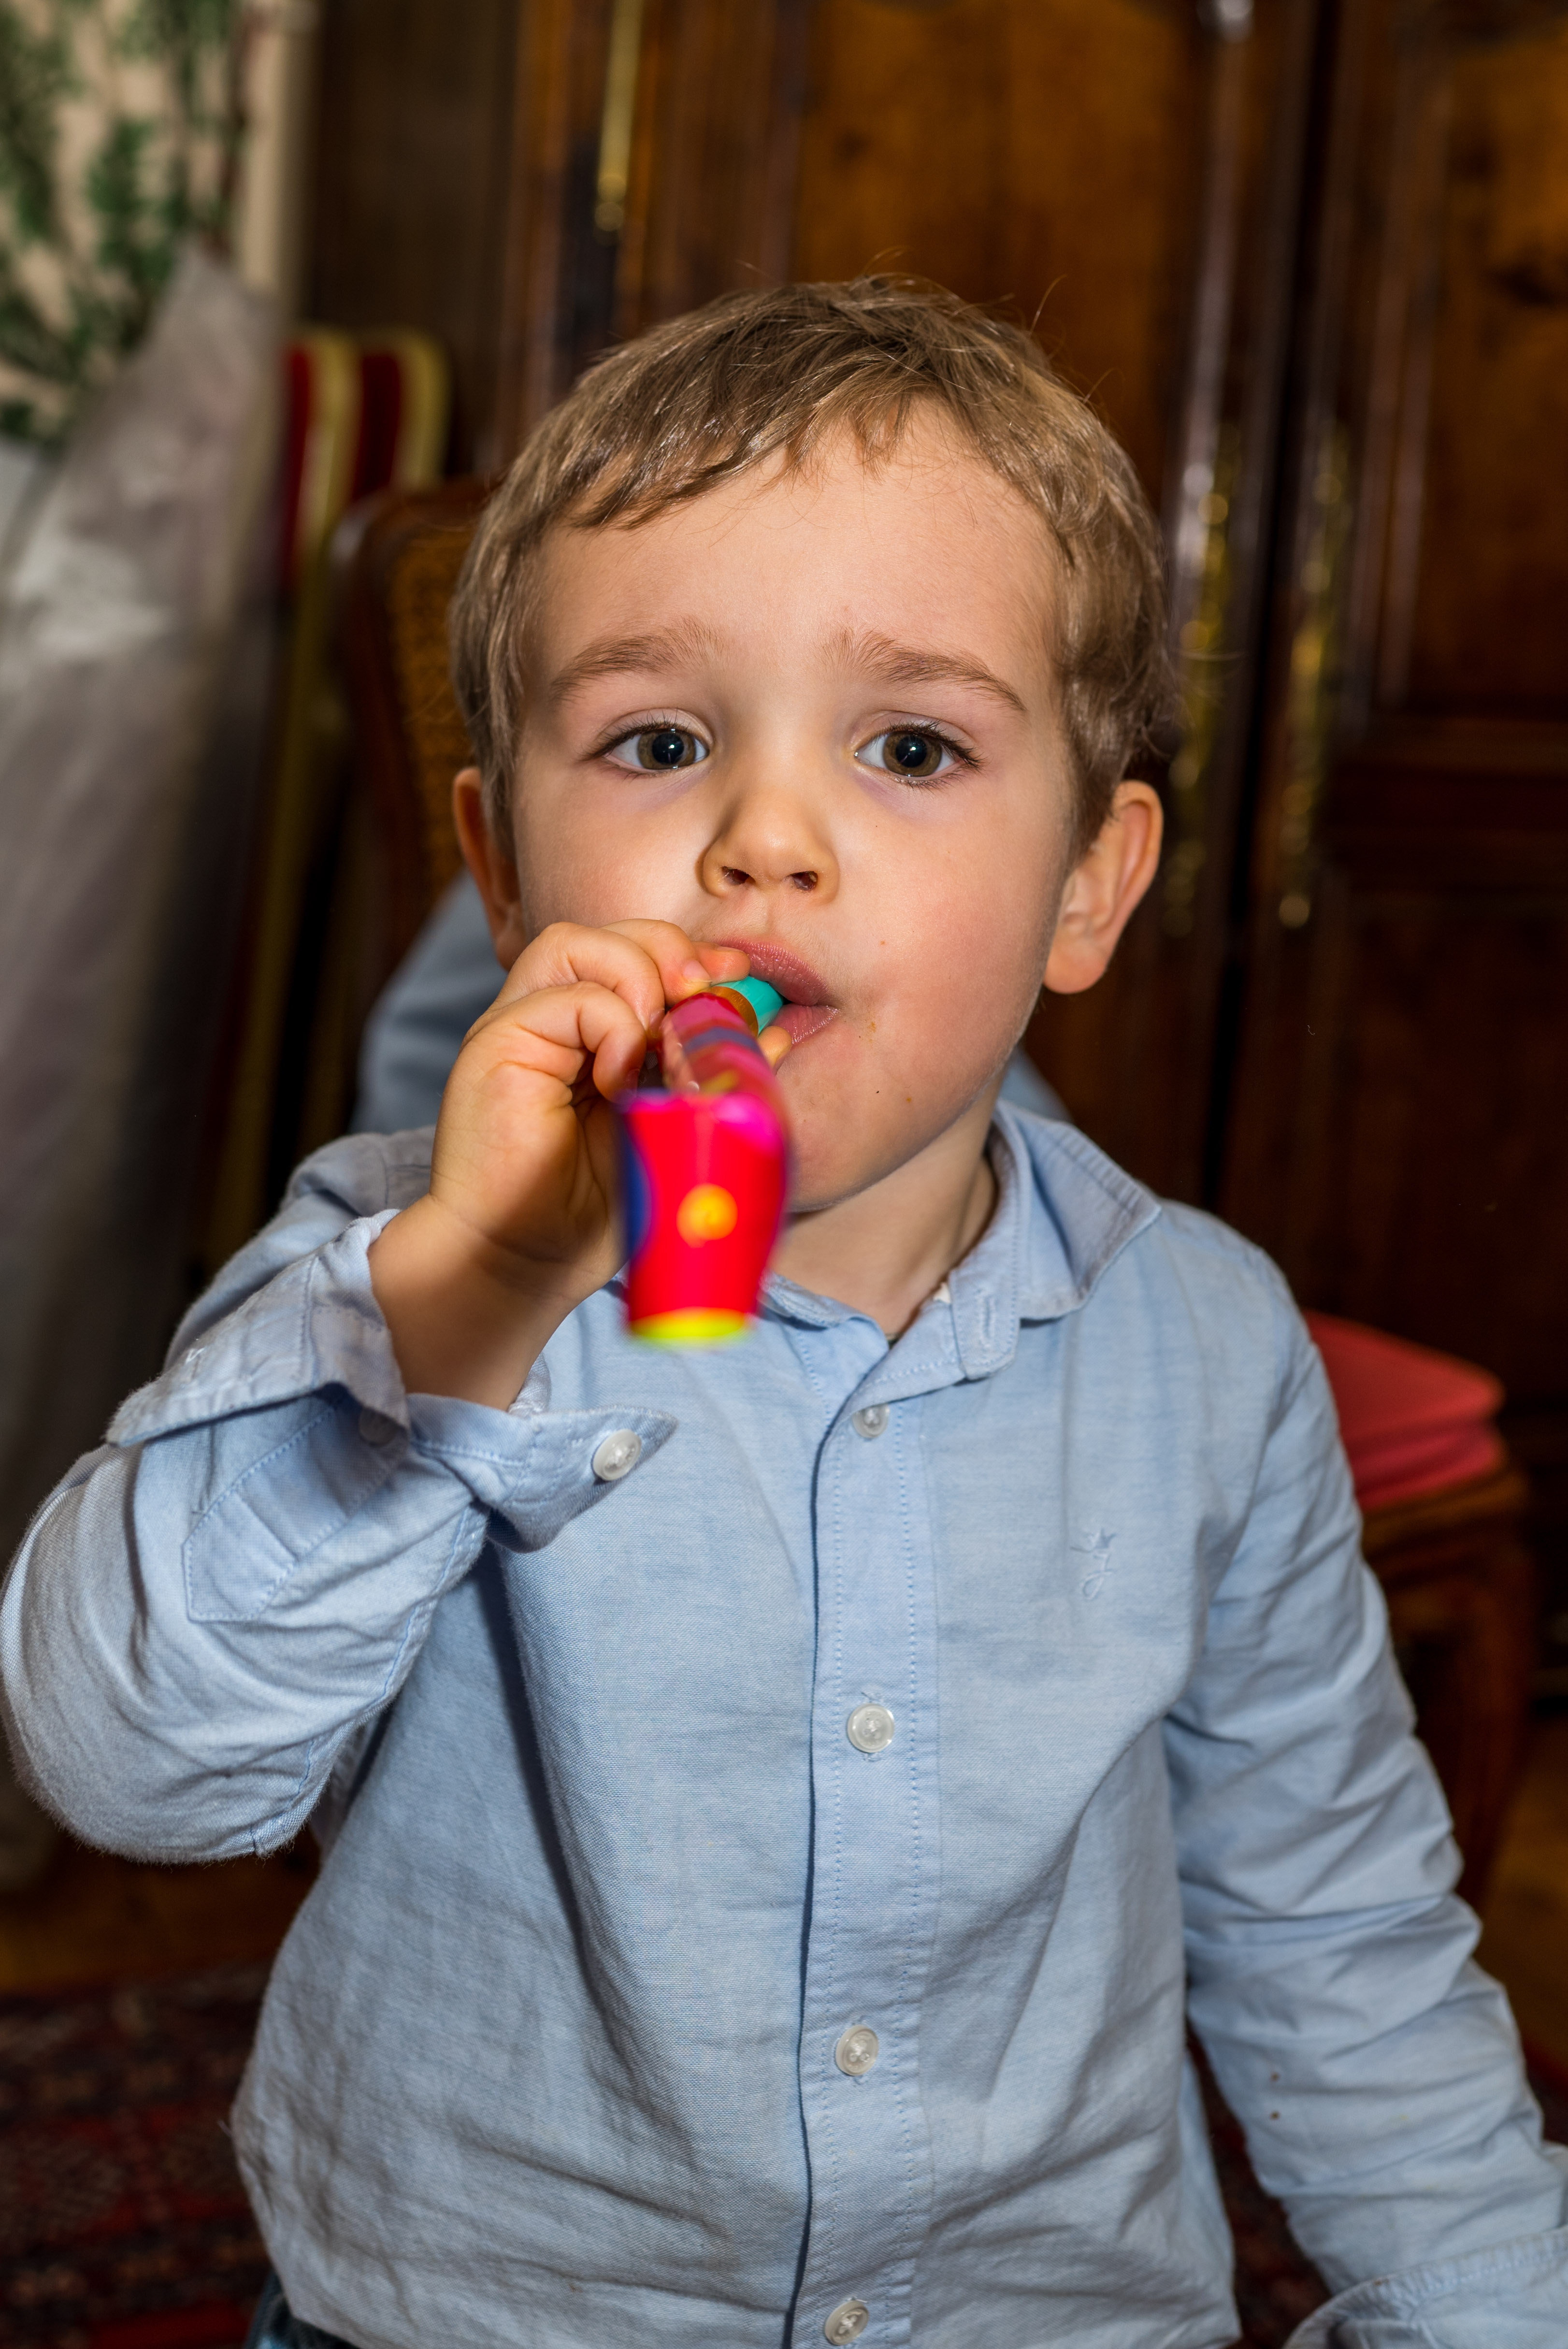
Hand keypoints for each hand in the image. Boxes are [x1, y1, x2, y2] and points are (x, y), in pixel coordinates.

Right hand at [368, 923, 780, 1406]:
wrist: (519, 1265)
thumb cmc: (590, 1213)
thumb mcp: (671, 1132)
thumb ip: (712, 1077)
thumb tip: (775, 1030)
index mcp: (588, 1035)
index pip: (637, 954)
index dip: (689, 954)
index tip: (736, 977)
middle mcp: (548, 1021)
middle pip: (607, 934)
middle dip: (669, 951)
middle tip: (704, 994)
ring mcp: (517, 1028)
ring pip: (575, 944)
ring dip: (636, 977)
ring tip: (656, 1042)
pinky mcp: (493, 1044)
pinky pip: (564, 998)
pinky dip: (610, 1026)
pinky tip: (621, 1078)